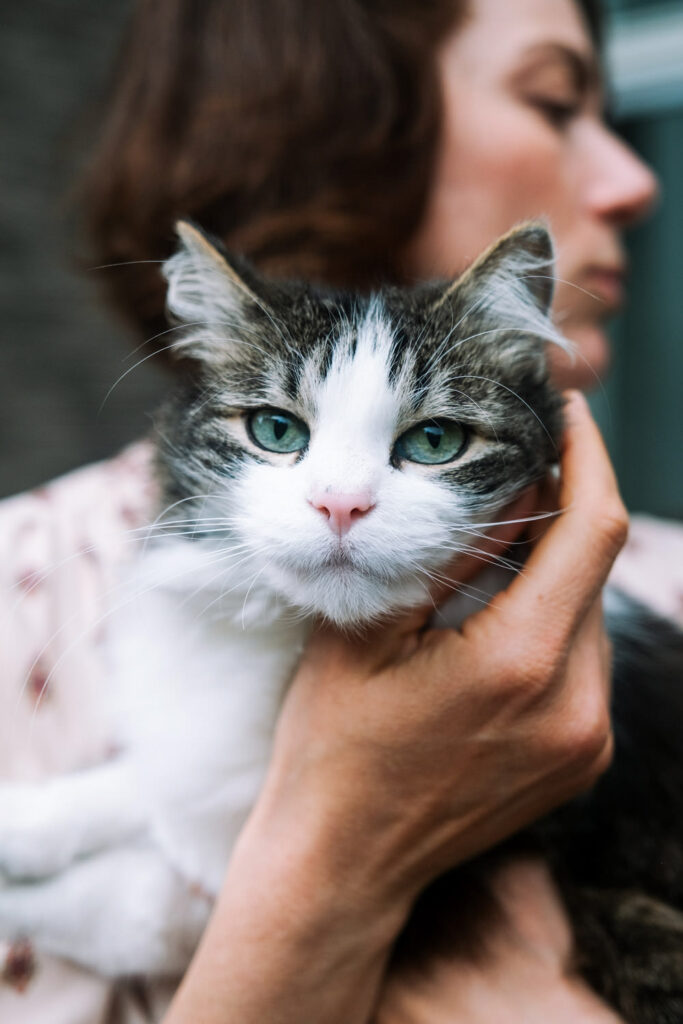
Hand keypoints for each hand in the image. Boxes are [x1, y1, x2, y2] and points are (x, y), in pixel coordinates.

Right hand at [164, 392, 625, 1023]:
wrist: (343, 862)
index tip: (563, 414)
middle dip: (565, 505)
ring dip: (556, 566)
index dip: (587, 456)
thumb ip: (445, 551)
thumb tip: (501, 480)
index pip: (590, 528)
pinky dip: (553, 618)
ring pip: (591, 613)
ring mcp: (587, 739)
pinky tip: (497, 614)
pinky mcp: (584, 759)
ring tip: (495, 544)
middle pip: (594, 566)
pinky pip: (585, 661)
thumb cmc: (333, 743)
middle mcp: (575, 703)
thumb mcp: (368, 630)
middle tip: (514, 464)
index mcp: (519, 660)